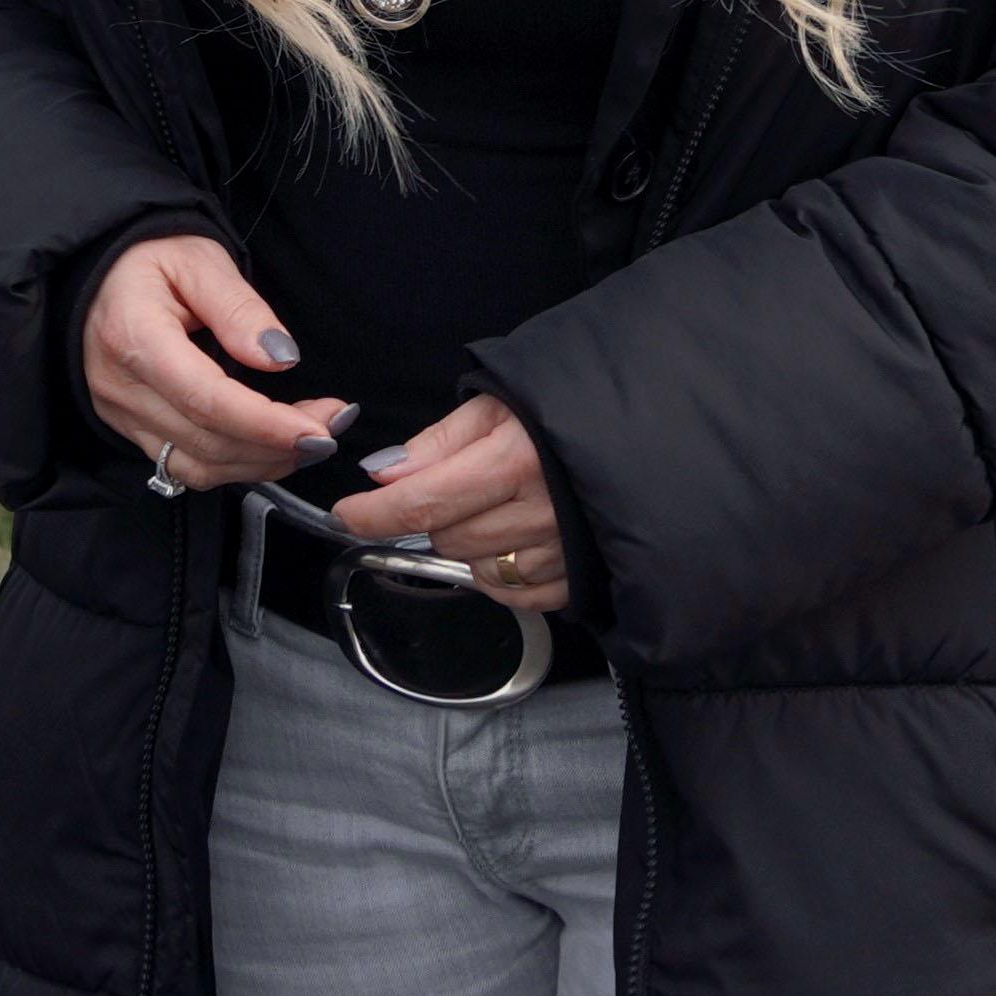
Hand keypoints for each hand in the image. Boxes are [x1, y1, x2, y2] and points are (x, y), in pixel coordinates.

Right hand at [78, 235, 345, 493]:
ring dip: (260, 462)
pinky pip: (183, 465)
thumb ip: (239, 309)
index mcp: (133, 335)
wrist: (97, 271)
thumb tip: (280, 360)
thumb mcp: (200, 259)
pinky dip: (234, 464)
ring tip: (311, 438)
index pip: (205, 398)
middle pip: (205, 440)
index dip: (266, 423)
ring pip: (196, 465)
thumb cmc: (150, 254)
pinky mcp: (128, 428)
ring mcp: (119, 413)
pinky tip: (271, 447)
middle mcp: (120, 386)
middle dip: (277, 445)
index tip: (319, 430)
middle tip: (332, 427)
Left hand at [328, 392, 568, 611]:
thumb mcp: (502, 403)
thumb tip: (383, 474)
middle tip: (461, 482)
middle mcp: (541, 511)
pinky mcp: (577, 578)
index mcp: (517, 458)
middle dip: (434, 514)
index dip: (373, 512)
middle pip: (445, 537)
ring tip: (498, 504)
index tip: (346, 513)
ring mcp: (562, 551)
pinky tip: (514, 537)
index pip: (423, 501)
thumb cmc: (570, 407)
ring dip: (469, 542)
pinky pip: (511, 593)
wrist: (649, 431)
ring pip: (474, 567)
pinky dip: (499, 571)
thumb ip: (439, 442)